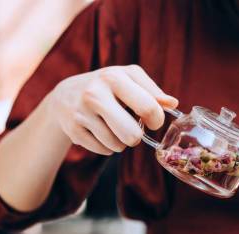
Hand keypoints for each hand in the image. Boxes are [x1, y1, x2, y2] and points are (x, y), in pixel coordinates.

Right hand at [48, 65, 177, 154]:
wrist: (65, 95)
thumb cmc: (107, 87)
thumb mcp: (128, 79)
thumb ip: (153, 92)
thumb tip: (173, 104)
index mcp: (114, 77)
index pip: (148, 108)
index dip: (156, 120)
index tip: (152, 120)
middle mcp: (95, 93)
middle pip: (132, 135)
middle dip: (137, 137)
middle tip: (133, 128)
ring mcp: (82, 113)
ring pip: (118, 146)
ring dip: (120, 141)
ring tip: (112, 127)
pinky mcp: (73, 130)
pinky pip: (104, 151)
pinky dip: (107, 146)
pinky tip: (100, 132)